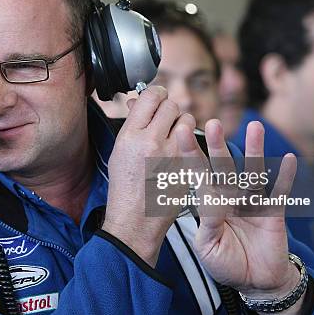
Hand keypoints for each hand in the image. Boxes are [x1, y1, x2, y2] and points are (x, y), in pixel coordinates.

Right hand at [102, 86, 202, 266]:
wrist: (135, 220)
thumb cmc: (124, 187)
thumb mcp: (119, 150)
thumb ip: (131, 123)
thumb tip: (137, 102)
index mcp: (131, 136)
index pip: (150, 97)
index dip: (156, 94)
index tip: (157, 98)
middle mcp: (152, 142)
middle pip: (171, 106)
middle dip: (169, 109)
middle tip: (165, 119)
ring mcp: (173, 155)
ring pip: (187, 120)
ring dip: (183, 124)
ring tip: (173, 137)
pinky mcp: (188, 167)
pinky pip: (194, 142)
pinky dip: (189, 143)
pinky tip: (179, 153)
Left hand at [192, 119, 298, 296]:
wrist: (254, 282)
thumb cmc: (226, 262)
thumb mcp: (208, 247)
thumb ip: (209, 222)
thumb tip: (212, 199)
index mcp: (210, 203)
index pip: (198, 174)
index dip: (189, 154)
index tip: (181, 132)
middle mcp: (230, 197)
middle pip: (223, 167)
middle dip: (217, 146)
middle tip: (212, 124)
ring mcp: (252, 202)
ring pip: (253, 172)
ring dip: (255, 150)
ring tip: (254, 127)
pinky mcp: (273, 213)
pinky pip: (280, 192)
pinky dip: (285, 177)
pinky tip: (289, 159)